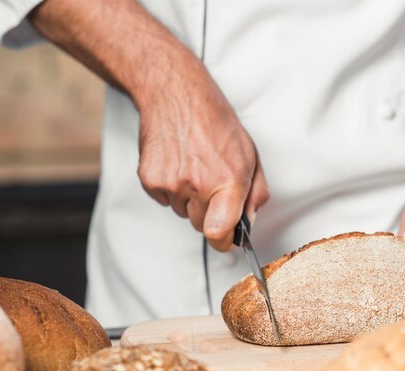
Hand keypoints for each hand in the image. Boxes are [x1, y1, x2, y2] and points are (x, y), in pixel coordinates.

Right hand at [135, 58, 269, 250]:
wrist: (176, 95)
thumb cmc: (215, 123)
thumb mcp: (250, 156)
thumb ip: (255, 194)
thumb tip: (249, 223)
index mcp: (227, 181)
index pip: (219, 232)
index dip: (224, 242)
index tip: (227, 240)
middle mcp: (197, 185)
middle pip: (201, 226)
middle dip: (209, 213)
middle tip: (211, 184)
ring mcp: (171, 183)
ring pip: (183, 213)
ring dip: (189, 199)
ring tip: (193, 167)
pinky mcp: (150, 180)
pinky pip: (164, 200)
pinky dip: (171, 189)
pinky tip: (177, 164)